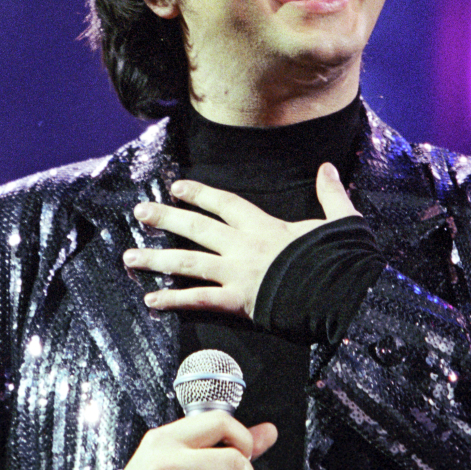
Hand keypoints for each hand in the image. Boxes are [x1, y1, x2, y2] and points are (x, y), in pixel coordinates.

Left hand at [124, 162, 359, 318]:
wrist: (341, 293)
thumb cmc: (340, 260)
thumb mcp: (339, 221)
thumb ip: (329, 194)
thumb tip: (327, 168)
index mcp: (264, 225)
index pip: (224, 203)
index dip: (199, 193)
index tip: (176, 186)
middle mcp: (242, 246)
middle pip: (196, 228)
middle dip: (165, 218)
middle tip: (139, 212)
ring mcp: (236, 273)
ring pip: (187, 263)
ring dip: (155, 259)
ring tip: (128, 257)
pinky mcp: (237, 301)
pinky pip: (199, 300)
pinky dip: (173, 301)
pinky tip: (151, 301)